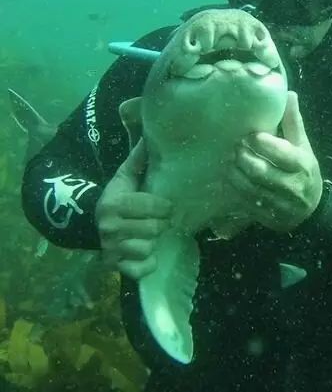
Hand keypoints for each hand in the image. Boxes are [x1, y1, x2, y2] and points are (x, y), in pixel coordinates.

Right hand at [96, 138, 171, 279]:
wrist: (90, 224)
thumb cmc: (116, 197)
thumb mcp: (124, 177)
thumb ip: (139, 159)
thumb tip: (151, 135)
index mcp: (114, 204)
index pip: (151, 206)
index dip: (164, 206)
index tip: (167, 205)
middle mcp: (110, 229)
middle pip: (154, 229)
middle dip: (161, 224)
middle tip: (160, 220)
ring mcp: (111, 250)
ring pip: (148, 249)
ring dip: (153, 242)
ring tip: (150, 235)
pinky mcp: (114, 268)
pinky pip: (142, 269)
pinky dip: (147, 263)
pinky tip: (146, 253)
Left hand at [226, 91, 322, 231]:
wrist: (312, 211)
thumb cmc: (304, 172)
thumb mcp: (303, 146)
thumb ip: (293, 122)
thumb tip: (288, 94)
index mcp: (302, 165)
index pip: (281, 153)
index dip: (261, 142)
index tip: (249, 134)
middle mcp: (292, 187)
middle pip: (260, 171)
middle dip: (243, 157)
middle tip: (234, 147)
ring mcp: (279, 205)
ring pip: (249, 188)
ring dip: (234, 174)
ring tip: (228, 161)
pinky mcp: (267, 217)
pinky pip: (245, 203)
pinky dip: (234, 190)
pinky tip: (229, 178)